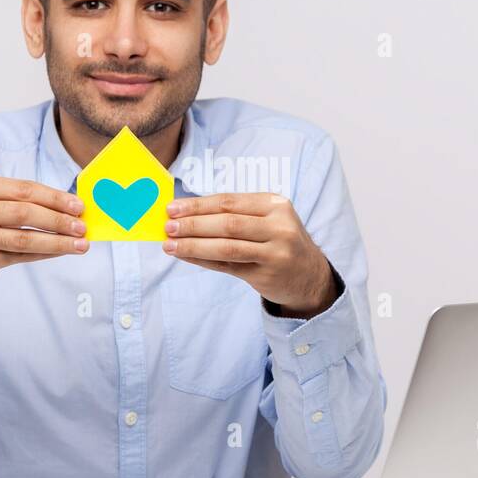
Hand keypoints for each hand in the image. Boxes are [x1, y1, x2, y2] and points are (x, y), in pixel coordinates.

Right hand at [0, 175, 87, 318]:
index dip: (54, 197)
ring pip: (24, 238)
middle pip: (25, 212)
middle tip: (82, 226)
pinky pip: (18, 256)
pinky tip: (60, 252)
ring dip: (56, 241)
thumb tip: (66, 208)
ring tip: (80, 244)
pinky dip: (43, 254)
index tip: (78, 205)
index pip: (23, 189)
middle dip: (58, 219)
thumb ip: (19, 204)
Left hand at [162, 193, 339, 318]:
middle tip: (168, 226)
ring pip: (226, 247)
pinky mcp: (267, 275)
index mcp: (276, 205)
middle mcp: (279, 226)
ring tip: (170, 244)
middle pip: (227, 223)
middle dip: (193, 224)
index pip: (230, 202)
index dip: (198, 205)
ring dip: (194, 245)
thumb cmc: (279, 241)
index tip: (173, 208)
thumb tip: (187, 213)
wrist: (310, 275)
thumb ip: (234, 215)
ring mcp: (275, 252)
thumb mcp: (267, 219)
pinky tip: (185, 256)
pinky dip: (203, 260)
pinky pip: (228, 266)